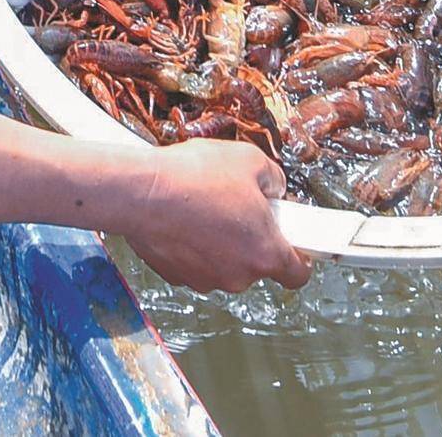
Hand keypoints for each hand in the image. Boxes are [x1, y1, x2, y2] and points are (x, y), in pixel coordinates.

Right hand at [118, 141, 311, 292]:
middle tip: (238, 206)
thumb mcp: (251, 160)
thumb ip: (274, 180)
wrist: (141, 192)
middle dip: (251, 237)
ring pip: (225, 263)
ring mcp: (206, 280)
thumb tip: (274, 189)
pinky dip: (194, 245)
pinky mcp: (178, 277)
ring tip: (205, 205)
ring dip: (221, 242)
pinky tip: (185, 217)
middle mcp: (238, 275)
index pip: (298, 274)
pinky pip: (196, 262)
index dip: (299, 257)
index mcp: (265, 252)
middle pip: (257, 263)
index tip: (293, 242)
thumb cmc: (195, 177)